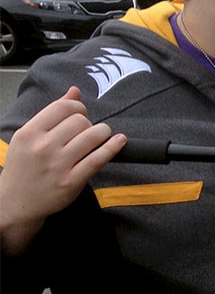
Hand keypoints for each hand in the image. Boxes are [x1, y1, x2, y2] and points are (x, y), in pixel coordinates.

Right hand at [0, 87, 125, 255]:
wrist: (16, 201)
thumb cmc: (24, 167)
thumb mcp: (29, 137)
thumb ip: (52, 113)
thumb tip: (74, 91)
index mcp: (30, 133)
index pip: (63, 108)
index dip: (78, 108)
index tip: (81, 114)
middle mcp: (43, 147)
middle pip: (80, 121)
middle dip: (89, 123)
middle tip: (87, 131)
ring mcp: (58, 165)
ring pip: (92, 136)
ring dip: (103, 133)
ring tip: (101, 136)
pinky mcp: (72, 181)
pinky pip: (99, 159)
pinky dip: (113, 147)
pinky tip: (120, 141)